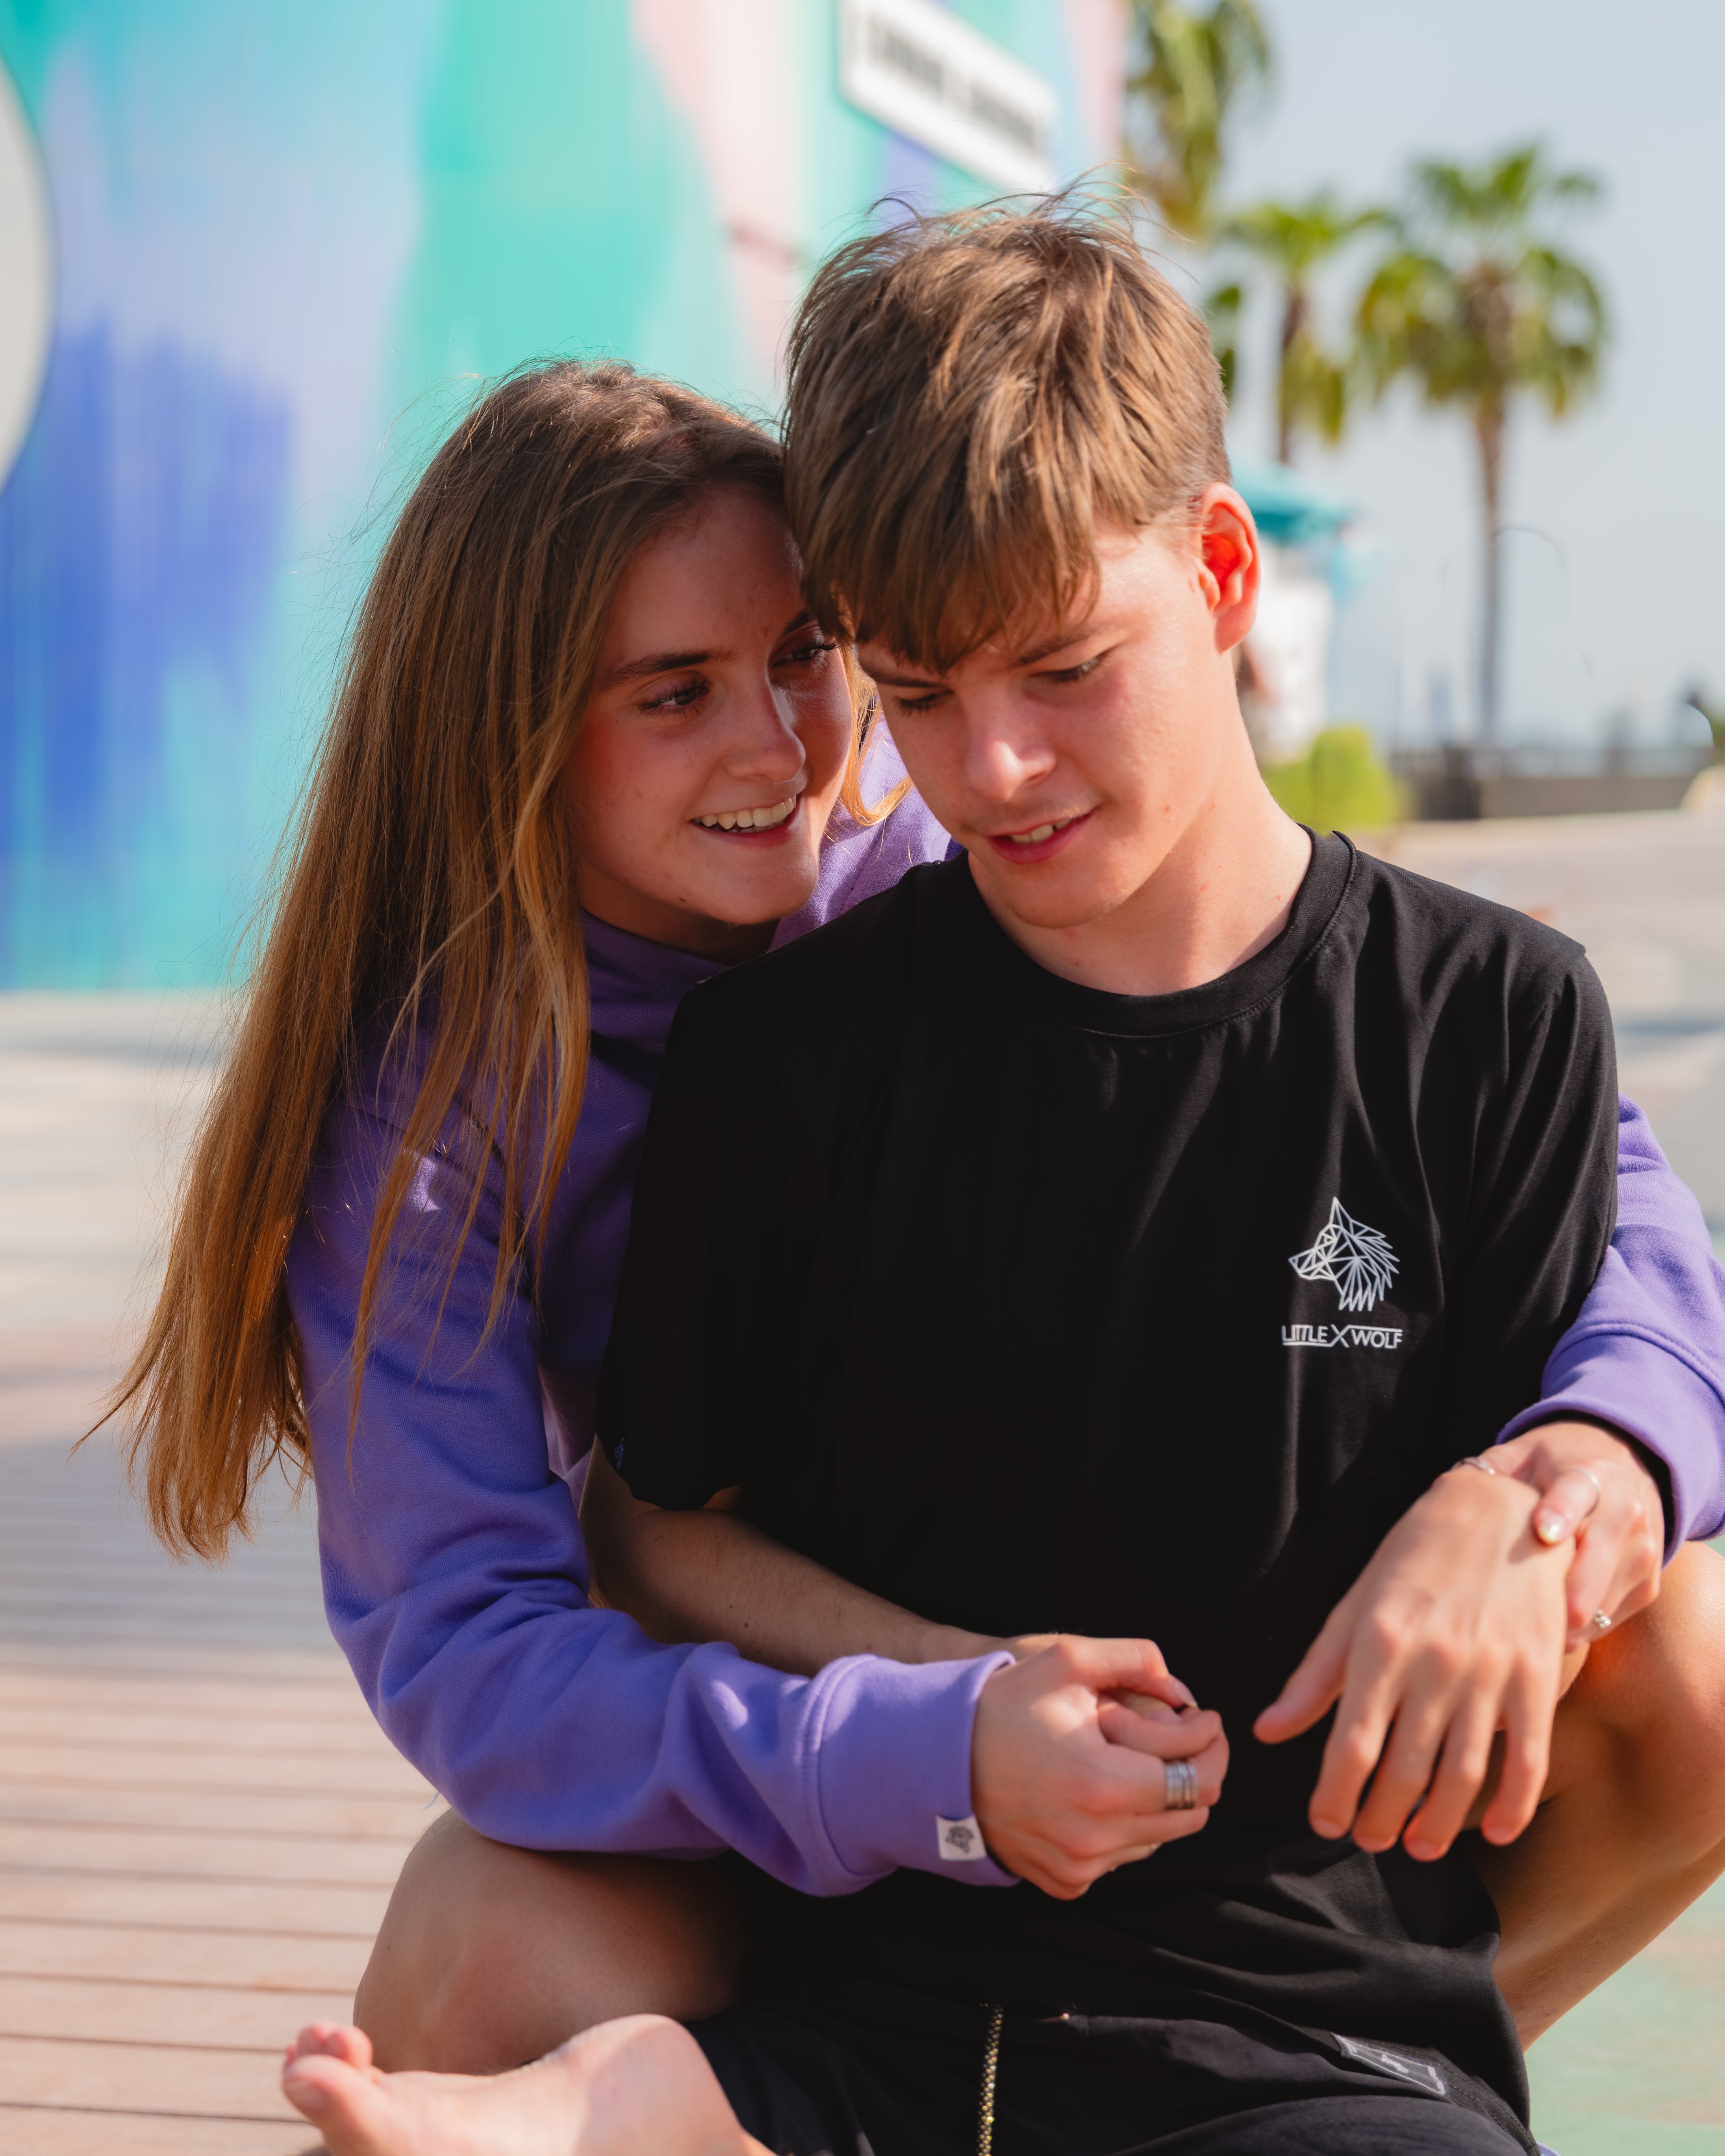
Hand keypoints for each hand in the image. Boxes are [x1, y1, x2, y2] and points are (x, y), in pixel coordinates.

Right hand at [971, 1635, 1228, 1898]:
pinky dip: (1125, 1825)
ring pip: (1159, 1838)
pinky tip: (1100, 1791)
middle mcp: (1097, 1839)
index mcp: (1104, 1786)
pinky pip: (1121, 1857)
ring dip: (1159, 1799)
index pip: (1198, 1779)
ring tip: (1133, 1760)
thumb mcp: (1066, 1661)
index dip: (1213, 1742)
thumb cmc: (1002, 1706)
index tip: (1205, 1718)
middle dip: (1197, 1770)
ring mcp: (1081, 1868)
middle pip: (1189, 1815)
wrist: (936, 1761)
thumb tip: (1182, 1687)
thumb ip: (1134, 1658)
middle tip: (1188, 1737)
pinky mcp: (1065, 1883)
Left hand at [1254, 1466, 1567, 1861]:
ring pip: (1462, 1775)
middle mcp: (1433, 1663)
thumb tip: (1268, 1732)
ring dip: (1438, 1825)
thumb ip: (1314, 1675)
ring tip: (1419, 1845)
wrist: (1501, 1510)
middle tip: (1370, 1839)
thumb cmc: (1414, 1559)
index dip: (1336, 1796)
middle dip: (1381, 1819)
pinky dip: (1513, 1805)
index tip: (1325, 1823)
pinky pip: (1528, 1757)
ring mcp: (1490, 1671)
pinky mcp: (1537, 1675)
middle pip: (1404, 1771)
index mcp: (1379, 1643)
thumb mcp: (1355, 1607)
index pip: (1350, 1745)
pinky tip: (1495, 1832)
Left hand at [1491, 1419, 1664, 1646]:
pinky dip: (1573, 1627)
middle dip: (1547, 1599)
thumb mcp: (1524, 1453)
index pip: (1575, 1495)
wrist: (1626, 1464)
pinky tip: (1543, 1618)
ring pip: (1596, 1608)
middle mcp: (1624, 1514)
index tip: (1543, 1533)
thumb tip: (1445, 1497)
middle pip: (1590, 1571)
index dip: (1560, 1514)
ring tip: (1512, 1622)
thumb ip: (1491, 1471)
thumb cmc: (1557, 1464)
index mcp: (1588, 1474)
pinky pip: (1606, 1622)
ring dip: (1554, 1621)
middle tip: (1498, 1615)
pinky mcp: (1648, 1585)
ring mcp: (1641, 1554)